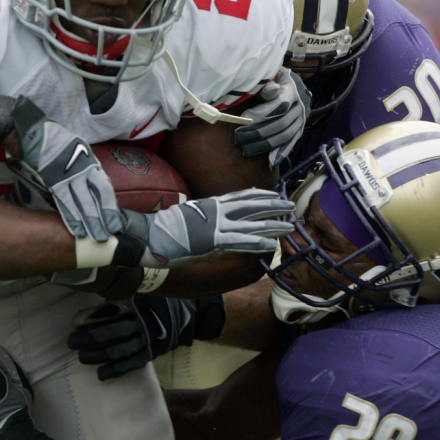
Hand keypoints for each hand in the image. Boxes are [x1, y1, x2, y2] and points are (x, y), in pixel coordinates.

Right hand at [12, 96, 122, 240]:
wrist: (33, 131)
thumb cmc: (55, 143)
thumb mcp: (78, 151)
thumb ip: (86, 170)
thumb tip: (93, 192)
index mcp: (90, 161)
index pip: (105, 187)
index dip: (110, 206)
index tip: (116, 222)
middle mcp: (83, 167)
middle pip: (97, 196)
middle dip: (104, 217)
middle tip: (109, 235)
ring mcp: (68, 173)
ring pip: (83, 202)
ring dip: (89, 222)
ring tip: (95, 237)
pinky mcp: (53, 178)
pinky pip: (64, 201)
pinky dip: (71, 216)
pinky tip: (76, 229)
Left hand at [69, 295, 225, 380]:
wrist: (186, 313)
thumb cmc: (154, 299)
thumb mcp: (138, 289)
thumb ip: (118, 290)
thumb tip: (93, 283)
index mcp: (137, 305)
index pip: (110, 314)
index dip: (91, 320)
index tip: (74, 324)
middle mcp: (142, 323)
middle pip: (111, 334)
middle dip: (89, 339)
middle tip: (71, 343)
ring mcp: (147, 340)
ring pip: (119, 351)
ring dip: (98, 356)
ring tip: (82, 358)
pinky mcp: (151, 353)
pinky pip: (132, 364)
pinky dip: (116, 370)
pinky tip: (101, 375)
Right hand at [113, 189, 293, 267]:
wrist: (149, 236)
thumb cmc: (163, 230)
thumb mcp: (186, 219)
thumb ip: (202, 222)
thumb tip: (212, 234)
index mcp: (209, 204)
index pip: (239, 196)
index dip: (258, 195)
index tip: (273, 194)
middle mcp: (216, 210)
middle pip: (251, 206)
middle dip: (272, 205)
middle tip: (290, 205)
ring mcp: (216, 225)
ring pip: (252, 223)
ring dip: (273, 224)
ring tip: (290, 225)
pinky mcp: (214, 240)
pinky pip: (242, 241)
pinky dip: (258, 242)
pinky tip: (272, 244)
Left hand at [234, 70, 310, 167]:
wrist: (289, 82)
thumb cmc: (273, 77)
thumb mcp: (269, 75)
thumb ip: (267, 83)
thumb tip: (270, 90)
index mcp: (292, 89)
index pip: (279, 105)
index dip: (261, 114)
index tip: (242, 118)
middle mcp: (300, 106)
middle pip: (281, 124)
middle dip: (258, 132)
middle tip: (238, 137)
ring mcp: (301, 119)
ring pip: (285, 136)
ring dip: (265, 145)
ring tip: (246, 149)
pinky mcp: (300, 130)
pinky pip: (291, 143)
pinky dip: (280, 153)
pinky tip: (269, 162)